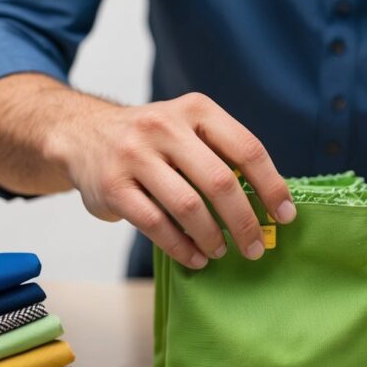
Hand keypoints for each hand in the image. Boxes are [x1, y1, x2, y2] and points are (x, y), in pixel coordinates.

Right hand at [44, 92, 294, 268]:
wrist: (81, 134)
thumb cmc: (150, 141)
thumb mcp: (187, 128)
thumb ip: (221, 154)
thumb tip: (268, 201)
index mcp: (195, 109)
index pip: (246, 149)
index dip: (271, 185)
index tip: (285, 215)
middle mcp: (164, 126)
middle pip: (219, 181)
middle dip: (244, 221)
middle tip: (255, 247)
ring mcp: (135, 155)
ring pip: (188, 206)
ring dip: (212, 237)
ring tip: (221, 251)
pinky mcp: (113, 186)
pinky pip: (156, 225)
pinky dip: (181, 247)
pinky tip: (195, 257)